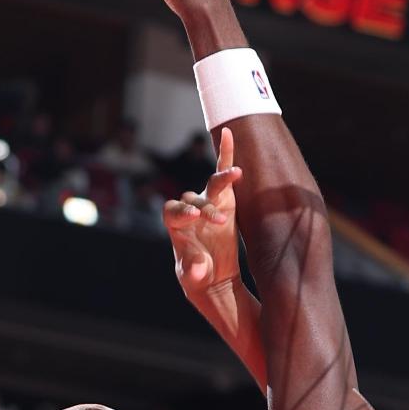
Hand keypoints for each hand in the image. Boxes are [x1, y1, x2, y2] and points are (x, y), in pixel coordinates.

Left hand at [164, 128, 243, 294]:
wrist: (212, 274)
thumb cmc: (197, 273)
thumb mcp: (193, 276)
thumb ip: (193, 270)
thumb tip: (196, 267)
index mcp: (174, 225)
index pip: (172, 212)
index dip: (182, 212)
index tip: (194, 217)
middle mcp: (189, 209)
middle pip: (193, 200)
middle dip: (205, 208)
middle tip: (218, 222)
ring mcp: (207, 201)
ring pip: (211, 185)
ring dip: (222, 179)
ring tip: (236, 174)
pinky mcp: (225, 198)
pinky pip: (223, 171)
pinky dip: (226, 153)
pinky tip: (228, 133)